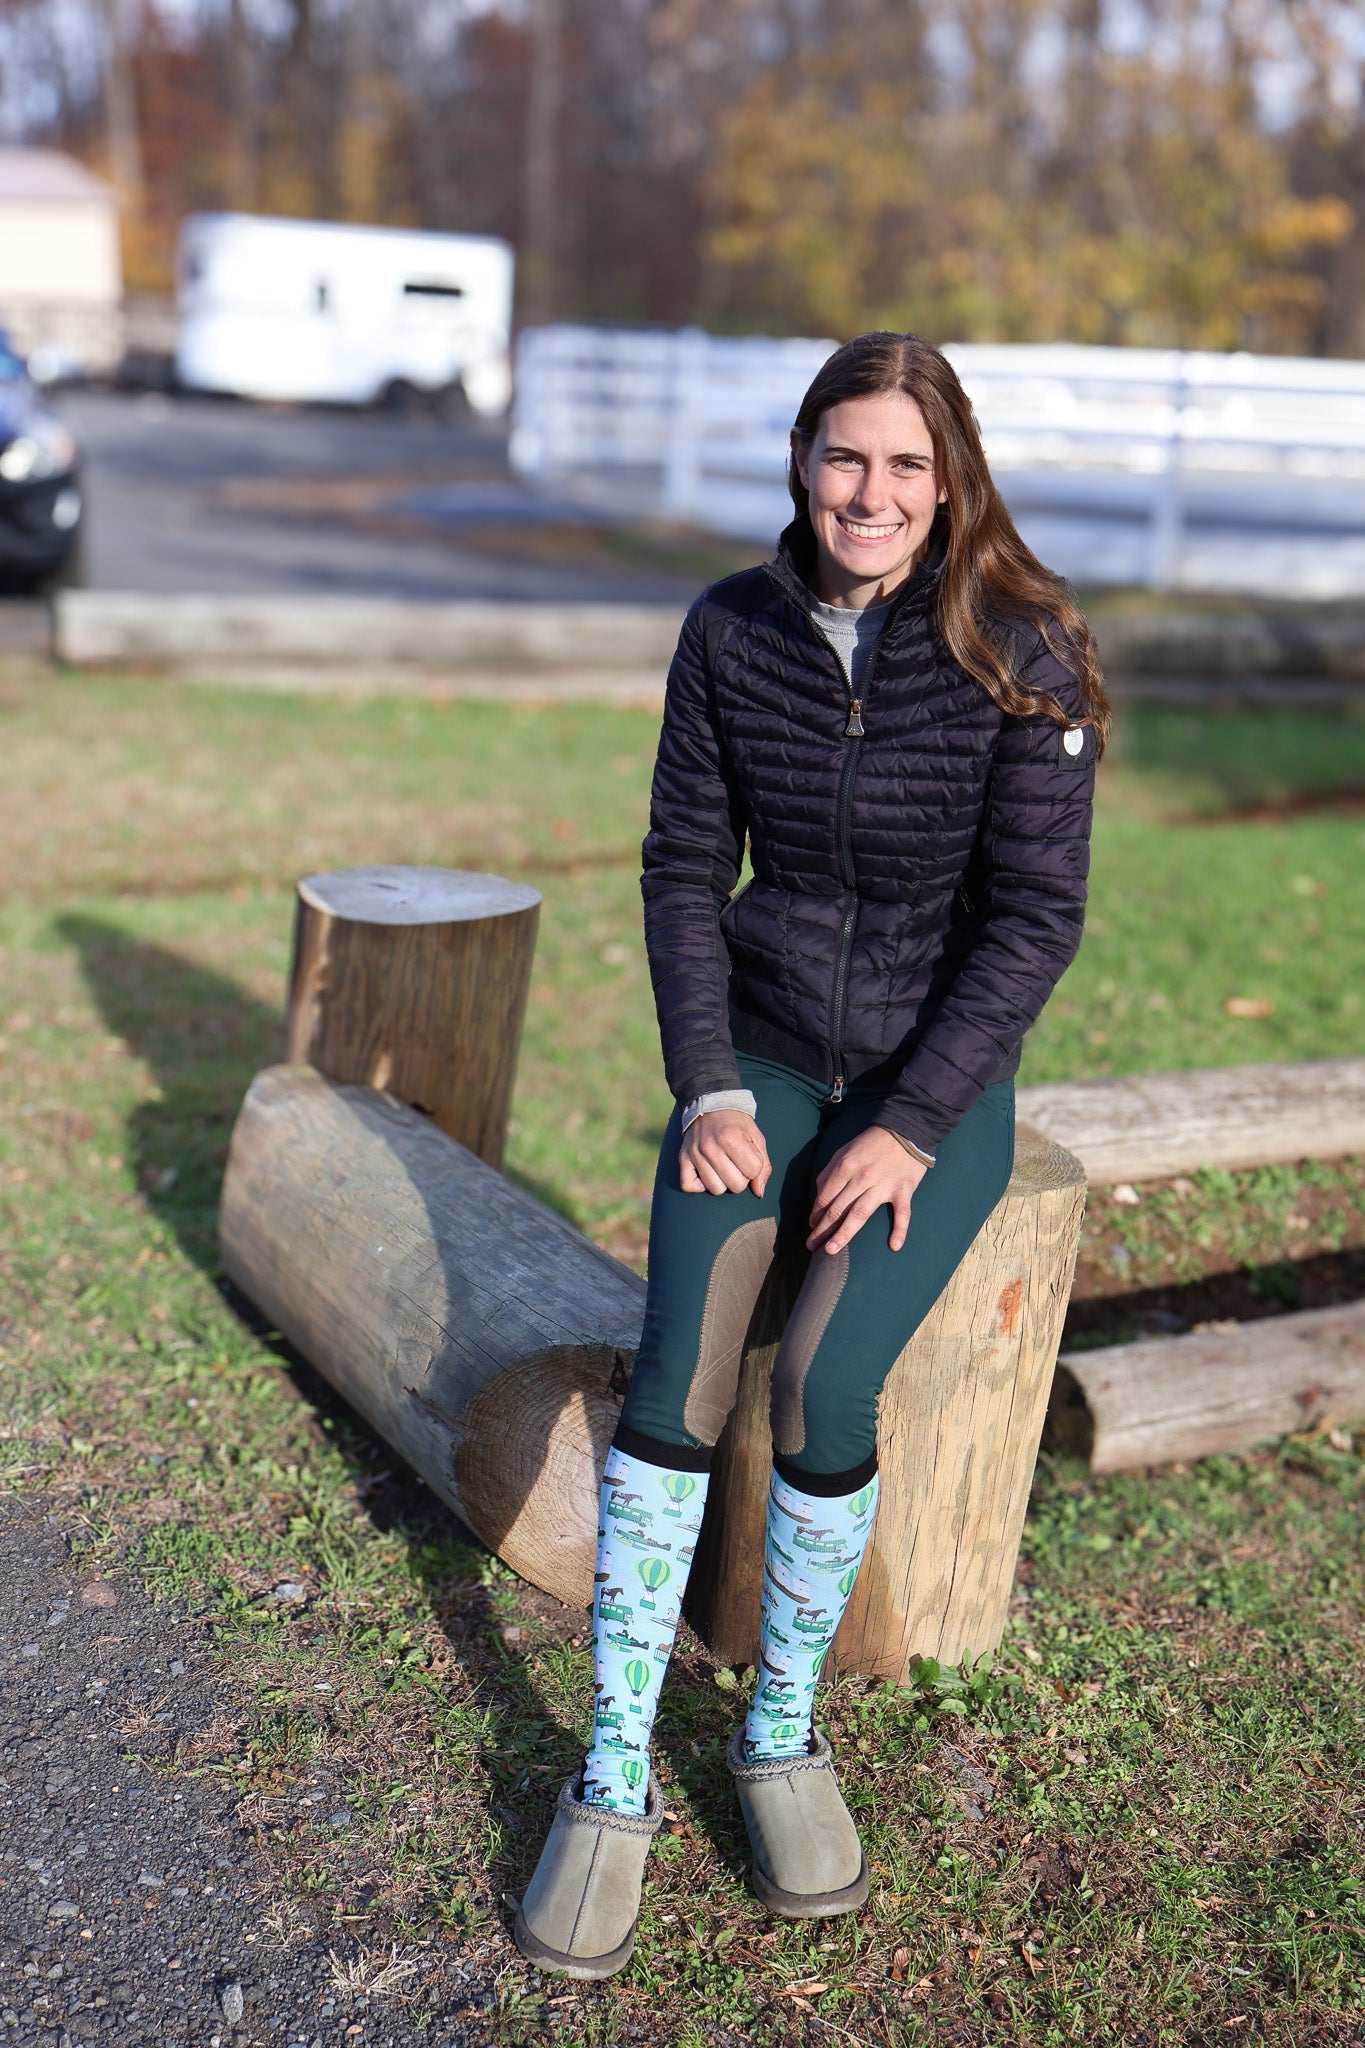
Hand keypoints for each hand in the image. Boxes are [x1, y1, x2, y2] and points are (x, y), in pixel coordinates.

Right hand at [679, 1110, 770, 1197]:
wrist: (711, 1104)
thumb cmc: (737, 1124)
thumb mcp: (757, 1138)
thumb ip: (763, 1166)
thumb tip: (759, 1192)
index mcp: (731, 1139)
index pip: (753, 1171)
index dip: (755, 1166)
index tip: (749, 1155)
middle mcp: (710, 1147)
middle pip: (735, 1186)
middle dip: (741, 1177)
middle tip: (737, 1163)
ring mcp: (694, 1154)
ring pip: (715, 1189)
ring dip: (722, 1182)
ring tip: (723, 1167)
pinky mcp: (682, 1158)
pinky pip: (688, 1186)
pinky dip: (699, 1185)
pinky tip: (707, 1172)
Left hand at [807, 1128, 927, 1253]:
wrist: (905, 1130)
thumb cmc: (870, 1143)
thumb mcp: (843, 1151)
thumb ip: (829, 1173)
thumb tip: (819, 1195)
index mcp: (845, 1167)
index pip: (825, 1197)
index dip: (816, 1214)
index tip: (811, 1226)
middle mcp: (861, 1178)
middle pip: (838, 1209)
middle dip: (822, 1229)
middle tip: (812, 1246)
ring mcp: (883, 1186)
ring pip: (860, 1214)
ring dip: (844, 1234)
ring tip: (831, 1250)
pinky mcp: (903, 1190)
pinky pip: (902, 1213)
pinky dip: (900, 1230)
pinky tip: (894, 1246)